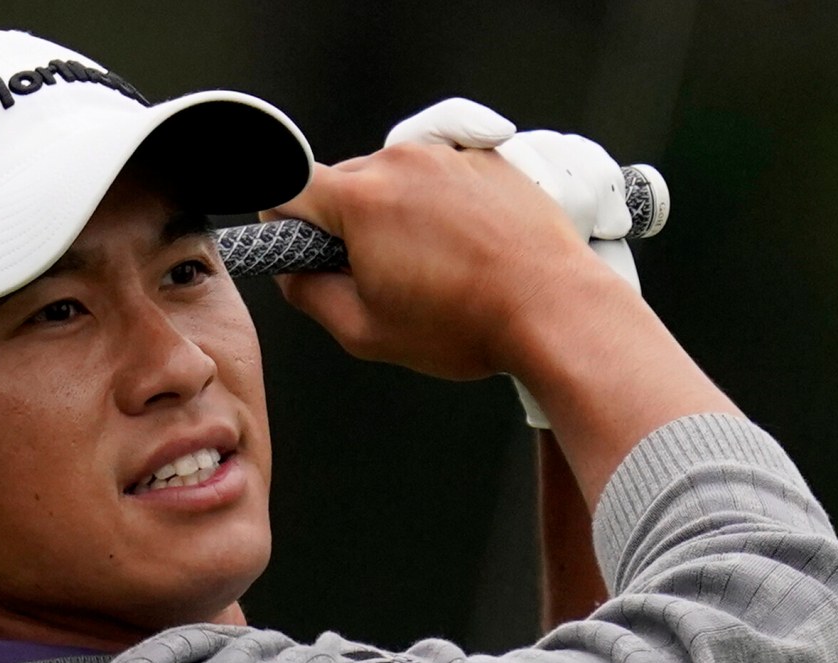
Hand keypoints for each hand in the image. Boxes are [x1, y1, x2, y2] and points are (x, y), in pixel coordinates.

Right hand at [270, 105, 734, 503]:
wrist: (555, 310)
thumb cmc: (467, 324)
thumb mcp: (364, 331)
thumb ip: (307, 294)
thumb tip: (292, 271)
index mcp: (362, 201)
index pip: (287, 187)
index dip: (281, 221)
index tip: (297, 246)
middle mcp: (402, 162)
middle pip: (341, 182)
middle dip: (343, 223)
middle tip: (373, 275)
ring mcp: (448, 155)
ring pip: (392, 175)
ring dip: (393, 212)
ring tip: (430, 265)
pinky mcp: (486, 158)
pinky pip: (439, 173)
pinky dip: (437, 203)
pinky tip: (461, 248)